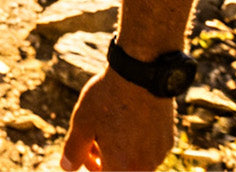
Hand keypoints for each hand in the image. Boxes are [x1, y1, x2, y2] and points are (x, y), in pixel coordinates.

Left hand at [58, 68, 176, 171]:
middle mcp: (146, 166)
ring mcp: (159, 153)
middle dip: (104, 156)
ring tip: (110, 124)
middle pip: (120, 170)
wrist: (141, 72)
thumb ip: (73, 150)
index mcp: (123, 167)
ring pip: (135, 159)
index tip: (85, 146)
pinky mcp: (168, 139)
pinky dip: (136, 140)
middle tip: (94, 135)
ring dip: (120, 149)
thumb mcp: (82, 123)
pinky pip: (148, 148)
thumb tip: (67, 167)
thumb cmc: (108, 98)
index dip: (90, 163)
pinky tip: (128, 119)